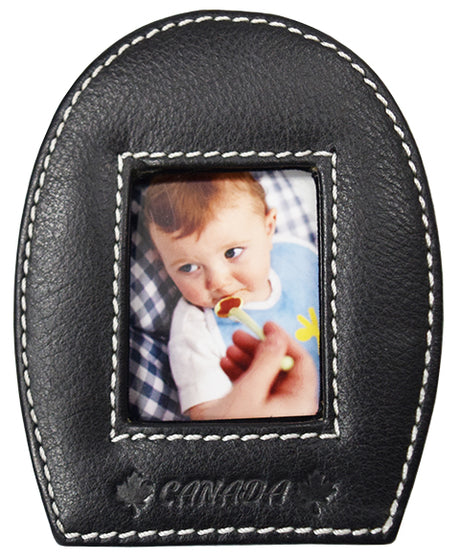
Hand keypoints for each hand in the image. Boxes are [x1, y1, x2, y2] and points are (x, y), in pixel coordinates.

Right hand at [188, 322, 318, 419]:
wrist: (209, 460)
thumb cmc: (235, 432)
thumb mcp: (250, 390)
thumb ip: (267, 359)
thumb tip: (276, 335)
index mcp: (299, 404)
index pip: (303, 362)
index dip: (285, 340)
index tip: (268, 325)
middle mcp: (291, 409)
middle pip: (282, 368)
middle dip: (260, 349)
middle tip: (242, 335)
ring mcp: (274, 413)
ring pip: (266, 377)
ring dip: (247, 359)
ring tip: (230, 349)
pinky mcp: (258, 416)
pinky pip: (255, 390)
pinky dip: (242, 375)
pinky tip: (227, 365)